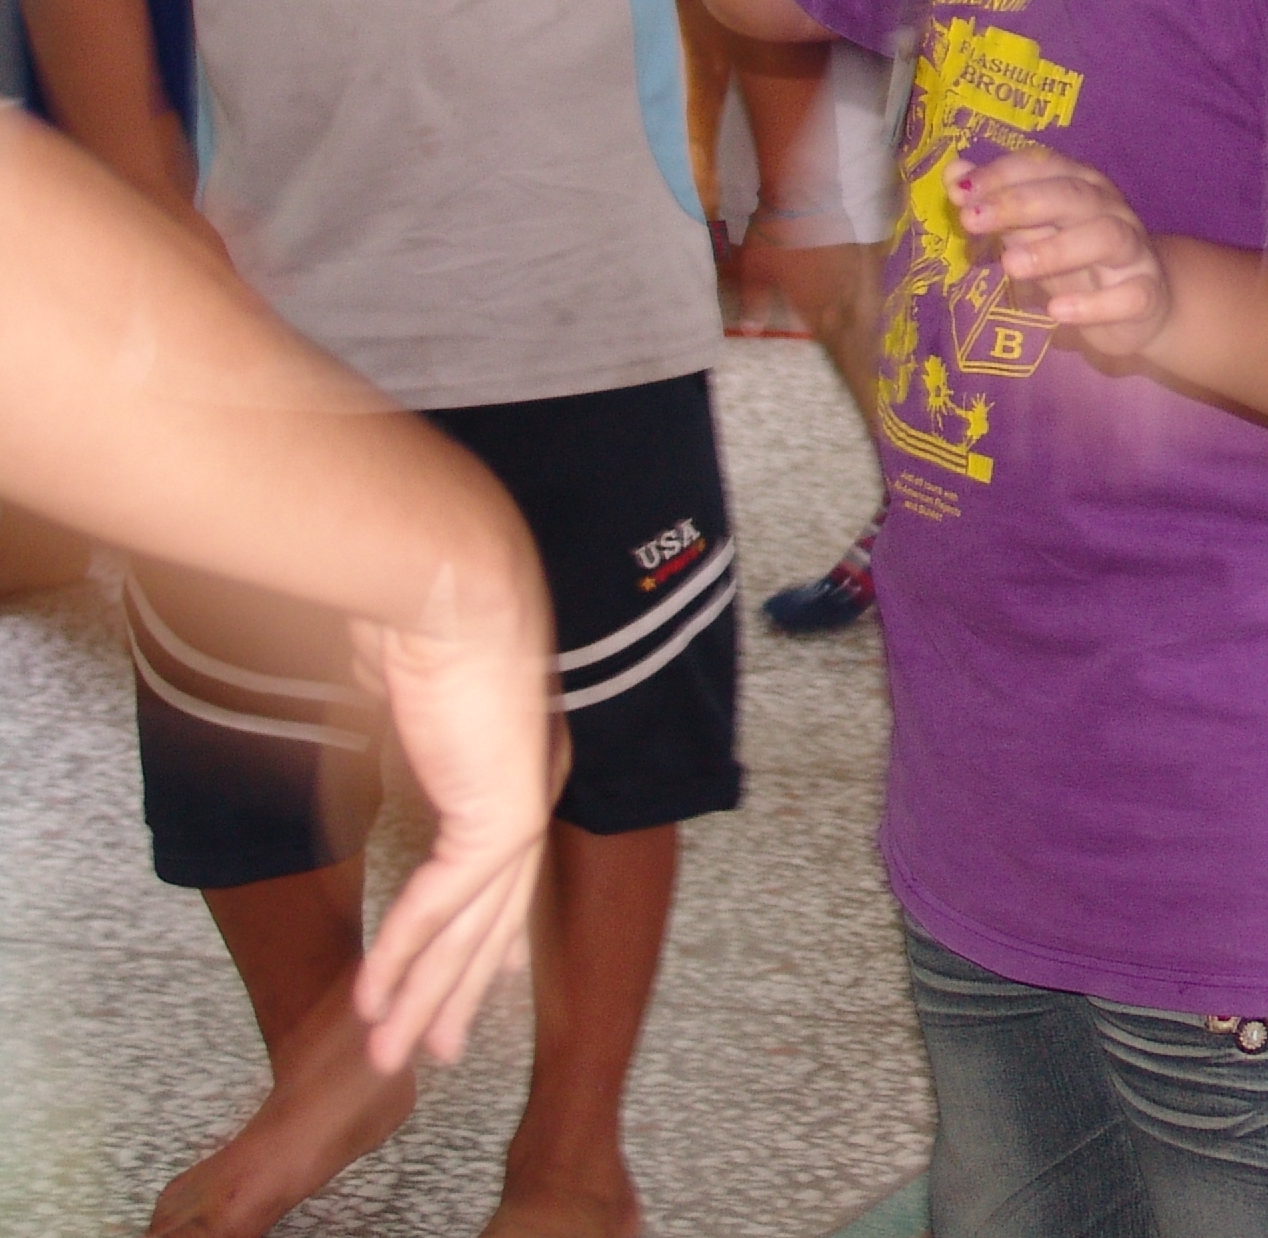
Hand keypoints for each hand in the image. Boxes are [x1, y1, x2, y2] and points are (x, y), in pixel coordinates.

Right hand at [346, 583, 559, 1071]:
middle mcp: (528, 787)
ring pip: (472, 928)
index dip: (493, 934)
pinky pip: (442, 903)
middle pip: (493, 916)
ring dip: (425, 995)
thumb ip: (393, 747)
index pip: (505, 870)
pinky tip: (376, 999)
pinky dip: (404, 952)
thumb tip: (367, 758)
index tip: (494, 978)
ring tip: (396, 1056)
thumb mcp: (394, 701)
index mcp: (511, 760)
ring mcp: (520, 802)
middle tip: (442, 1050)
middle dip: (461, 990)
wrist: (446, 582)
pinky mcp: (498, 811)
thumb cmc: (415, 618)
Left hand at [953, 148, 1171, 357]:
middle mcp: (1111, 210)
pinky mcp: (1146, 294)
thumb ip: (1000, 205)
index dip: (1003, 174)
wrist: (1142, 305)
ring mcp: (1134, 251)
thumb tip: (955, 174)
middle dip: (1020, 203)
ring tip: (1010, 266)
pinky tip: (1057, 311)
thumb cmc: (1079, 262)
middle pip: (1073, 195)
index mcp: (1082, 185)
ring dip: (1056, 249)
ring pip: (1106, 236)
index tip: (960, 190)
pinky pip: (1129, 295)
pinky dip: (1094, 303)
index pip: (1045, 167)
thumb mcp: (1036, 232)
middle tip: (972, 219)